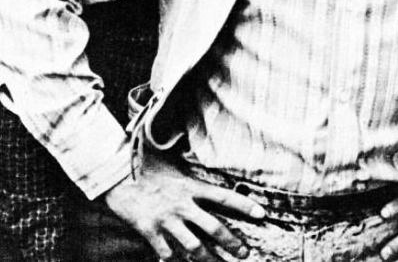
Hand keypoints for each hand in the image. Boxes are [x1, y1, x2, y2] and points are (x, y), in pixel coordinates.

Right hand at [101, 154, 264, 260]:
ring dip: (208, 259)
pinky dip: (174, 260)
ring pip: (193, 246)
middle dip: (231, 243)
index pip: (225, 197)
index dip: (244, 205)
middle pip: (213, 227)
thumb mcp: (174, 165)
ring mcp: (166, 219)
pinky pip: (165, 252)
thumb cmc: (146, 166)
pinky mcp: (148, 230)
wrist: (115, 174)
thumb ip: (191, 175)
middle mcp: (182, 204)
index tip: (261, 214)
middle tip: (244, 253)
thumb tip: (207, 166)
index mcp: (191, 187)